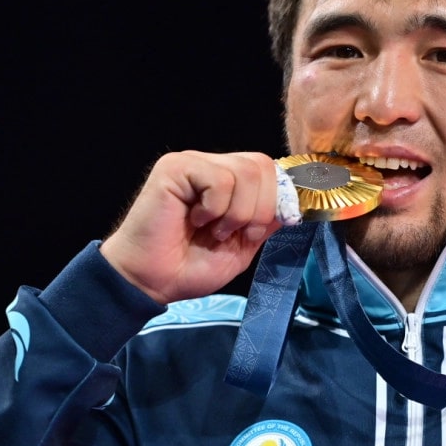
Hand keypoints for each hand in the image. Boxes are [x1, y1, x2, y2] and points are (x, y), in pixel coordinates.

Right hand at [99, 150, 281, 304]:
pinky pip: (219, 179)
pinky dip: (215, 208)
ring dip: (236, 213)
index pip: (270, 169)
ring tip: (212, 230)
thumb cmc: (189, 266)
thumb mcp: (242, 247)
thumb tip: (293, 203)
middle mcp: (213, 165)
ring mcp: (194, 163)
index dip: (277, 198)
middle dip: (260, 209)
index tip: (262, 229)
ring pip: (245, 172)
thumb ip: (266, 222)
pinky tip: (194, 219)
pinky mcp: (175, 167)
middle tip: (234, 234)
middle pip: (263, 166)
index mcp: (230, 181)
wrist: (152, 282)